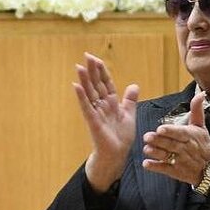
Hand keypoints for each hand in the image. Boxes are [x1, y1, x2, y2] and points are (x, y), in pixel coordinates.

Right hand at [73, 53, 140, 191]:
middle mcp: (102, 105)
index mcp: (111, 102)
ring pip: (89, 93)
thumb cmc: (120, 137)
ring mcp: (96, 112)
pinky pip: (86, 107)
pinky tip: (76, 86)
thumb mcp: (129, 115)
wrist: (117, 154)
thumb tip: (133, 85)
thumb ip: (130, 100)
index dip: (101, 71)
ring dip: (84, 80)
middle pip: (96, 84)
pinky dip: (81, 96)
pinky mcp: (92, 121)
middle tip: (86, 55)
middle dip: (92, 70)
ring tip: (78, 66)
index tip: (95, 59)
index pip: (105, 82)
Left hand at [141, 91, 209, 184]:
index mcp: (191, 136)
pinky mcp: (175, 171)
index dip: (170, 131)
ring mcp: (180, 161)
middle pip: (171, 144)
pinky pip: (164, 169)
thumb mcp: (201, 127)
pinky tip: (146, 164)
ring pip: (166, 156)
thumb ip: (197, 111)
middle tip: (146, 137)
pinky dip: (156, 167)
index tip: (160, 128)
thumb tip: (201, 94)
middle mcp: (185, 149)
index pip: (180, 133)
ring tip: (146, 149)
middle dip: (159, 141)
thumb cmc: (203, 145)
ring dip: (155, 153)